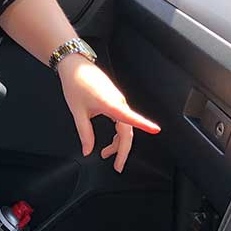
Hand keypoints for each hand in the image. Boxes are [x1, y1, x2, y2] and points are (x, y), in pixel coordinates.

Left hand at [58, 55, 159, 173]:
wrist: (74, 65)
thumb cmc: (76, 84)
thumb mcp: (77, 112)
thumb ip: (85, 133)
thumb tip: (88, 150)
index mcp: (111, 104)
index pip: (130, 118)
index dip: (144, 125)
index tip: (156, 130)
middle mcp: (118, 102)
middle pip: (127, 130)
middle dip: (122, 150)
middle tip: (117, 166)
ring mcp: (118, 100)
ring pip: (124, 126)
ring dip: (118, 142)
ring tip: (106, 154)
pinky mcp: (115, 99)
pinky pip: (122, 119)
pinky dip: (117, 132)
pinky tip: (110, 140)